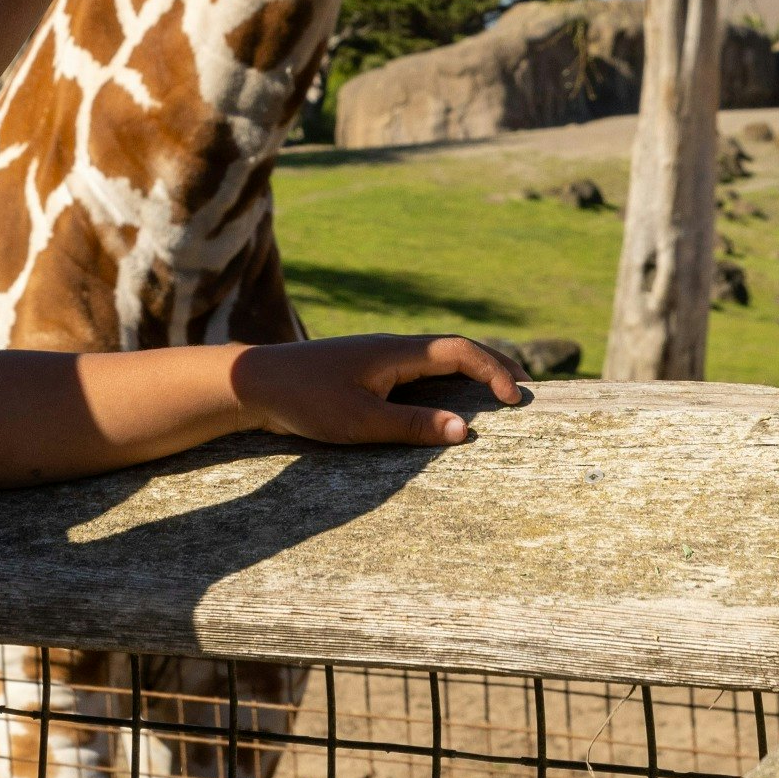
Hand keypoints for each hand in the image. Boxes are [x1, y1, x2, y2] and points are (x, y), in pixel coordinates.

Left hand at [228, 335, 530, 447]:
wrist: (254, 383)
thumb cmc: (305, 401)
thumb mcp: (360, 421)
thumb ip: (412, 426)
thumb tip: (463, 430)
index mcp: (396, 351)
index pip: (459, 351)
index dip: (493, 371)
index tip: (516, 399)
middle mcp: (392, 347)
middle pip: (455, 348)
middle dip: (492, 365)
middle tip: (523, 388)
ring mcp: (378, 356)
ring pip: (436, 357)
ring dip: (470, 372)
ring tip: (497, 393)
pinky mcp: (365, 370)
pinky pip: (417, 369)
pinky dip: (444, 380)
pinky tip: (446, 400)